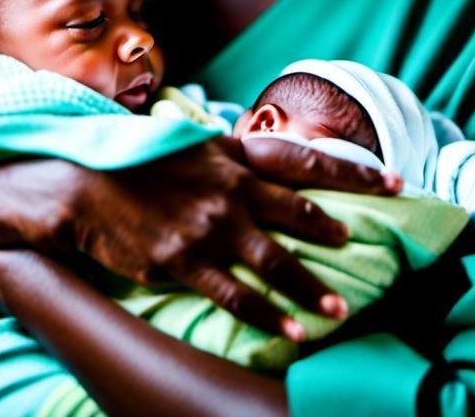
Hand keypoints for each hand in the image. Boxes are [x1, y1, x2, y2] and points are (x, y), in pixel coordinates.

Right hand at [66, 135, 399, 339]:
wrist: (82, 186)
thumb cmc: (137, 163)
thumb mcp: (189, 144)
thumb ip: (230, 154)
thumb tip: (262, 160)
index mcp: (232, 155)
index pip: (303, 160)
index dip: (351, 170)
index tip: (392, 179)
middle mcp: (228, 188)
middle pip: (299, 213)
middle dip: (336, 230)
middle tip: (364, 244)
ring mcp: (208, 226)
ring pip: (274, 262)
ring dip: (310, 288)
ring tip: (339, 309)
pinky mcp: (184, 261)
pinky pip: (236, 295)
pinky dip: (267, 315)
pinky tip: (290, 330)